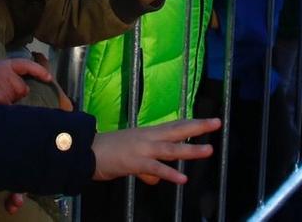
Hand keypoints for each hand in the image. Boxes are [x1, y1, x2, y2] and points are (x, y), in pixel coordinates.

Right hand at [0, 56, 51, 104]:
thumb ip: (11, 76)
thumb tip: (25, 91)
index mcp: (7, 64)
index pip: (27, 65)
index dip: (39, 71)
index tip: (49, 78)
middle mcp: (4, 71)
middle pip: (22, 89)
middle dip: (16, 95)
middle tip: (2, 94)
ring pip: (13, 98)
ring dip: (7, 102)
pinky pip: (4, 103)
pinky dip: (4, 108)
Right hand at [90, 119, 218, 185]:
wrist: (84, 152)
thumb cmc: (106, 153)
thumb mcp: (130, 160)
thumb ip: (146, 170)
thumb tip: (156, 180)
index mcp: (147, 134)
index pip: (174, 126)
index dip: (192, 124)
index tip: (210, 121)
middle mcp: (148, 137)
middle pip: (177, 130)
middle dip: (198, 127)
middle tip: (217, 122)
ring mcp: (142, 149)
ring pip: (171, 148)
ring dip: (191, 150)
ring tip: (209, 150)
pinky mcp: (135, 162)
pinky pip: (156, 168)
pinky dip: (170, 173)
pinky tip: (183, 179)